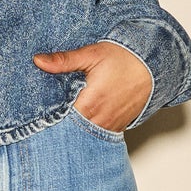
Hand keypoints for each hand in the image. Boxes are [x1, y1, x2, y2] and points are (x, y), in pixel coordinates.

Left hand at [32, 42, 152, 132]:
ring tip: (62, 119)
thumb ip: (64, 60)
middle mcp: (99, 120)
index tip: (37, 112)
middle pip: (69, 132)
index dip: (46, 117)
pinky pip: (97, 136)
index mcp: (89, 104)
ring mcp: (109, 127)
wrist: (153, 65)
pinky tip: (80, 122)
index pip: (58, 120)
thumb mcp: (92, 54)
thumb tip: (38, 60)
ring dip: (72, 129)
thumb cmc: (124, 58)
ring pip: (83, 136)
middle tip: (46, 118)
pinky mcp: (117, 128)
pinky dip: (86, 131)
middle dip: (57, 125)